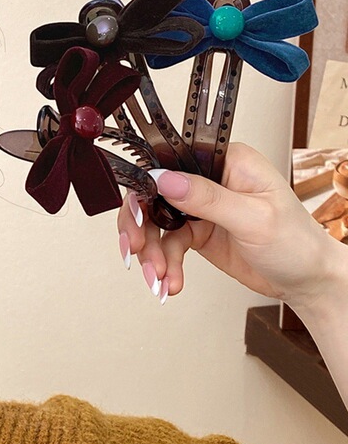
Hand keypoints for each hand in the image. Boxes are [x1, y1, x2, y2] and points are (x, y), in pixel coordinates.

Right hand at [116, 141, 345, 311]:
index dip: (146, 185)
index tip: (135, 212)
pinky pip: (167, 245)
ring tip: (158, 277)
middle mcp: (209, 179)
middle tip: (135, 248)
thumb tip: (165, 179)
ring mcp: (201, 206)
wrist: (308, 281)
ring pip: (156, 223)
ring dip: (152, 252)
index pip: (172, 162)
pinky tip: (170, 281)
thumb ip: (208, 198)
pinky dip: (164, 264)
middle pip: (154, 193)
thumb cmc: (298, 243)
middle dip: (140, 225)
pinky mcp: (197, 231)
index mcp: (226, 161)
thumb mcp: (254, 219)